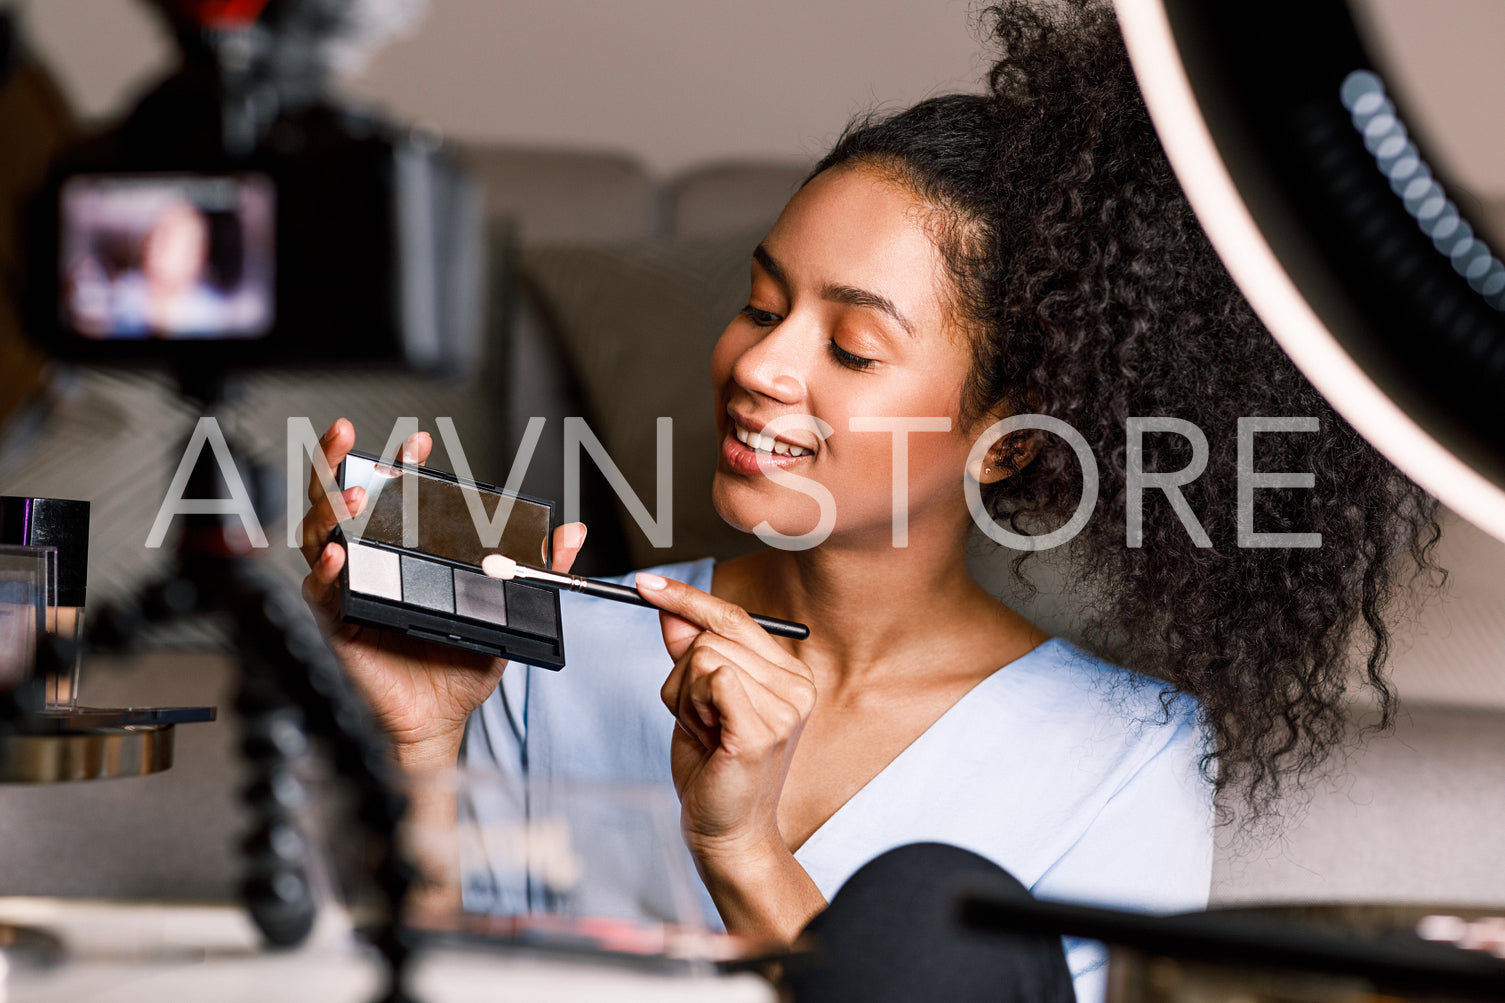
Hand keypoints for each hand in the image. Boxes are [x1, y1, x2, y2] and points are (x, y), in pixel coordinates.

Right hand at [298, 417, 586, 766]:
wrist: (440, 719)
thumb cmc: (461, 664)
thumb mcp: (505, 609)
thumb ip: (537, 568)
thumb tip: (571, 535)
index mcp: (405, 551)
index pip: (396, 496)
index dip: (401, 465)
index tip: (418, 443)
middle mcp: (370, 561)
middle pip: (340, 501)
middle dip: (337, 462)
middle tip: (347, 436)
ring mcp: (348, 587)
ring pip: (319, 535)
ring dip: (331, 509)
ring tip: (353, 496)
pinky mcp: (335, 620)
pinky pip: (320, 588)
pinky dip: (326, 568)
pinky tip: (337, 553)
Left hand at [641, 572, 816, 867]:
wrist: (726, 831)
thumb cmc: (715, 770)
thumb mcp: (696, 700)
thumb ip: (689, 652)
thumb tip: (670, 608)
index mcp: (789, 674)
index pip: (735, 617)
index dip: (689, 598)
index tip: (647, 584)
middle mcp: (796, 685)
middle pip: (712, 637)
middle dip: (685, 678)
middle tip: (702, 721)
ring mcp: (785, 707)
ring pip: (704, 658)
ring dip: (687, 697)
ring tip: (707, 732)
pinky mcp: (763, 729)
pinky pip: (712, 679)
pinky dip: (693, 707)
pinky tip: (708, 737)